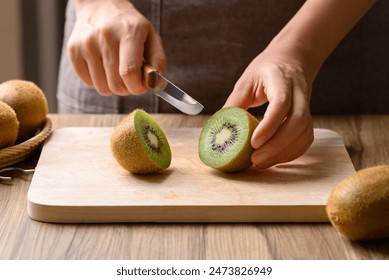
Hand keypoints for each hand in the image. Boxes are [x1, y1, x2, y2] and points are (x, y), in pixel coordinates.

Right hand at [67, 0, 165, 95]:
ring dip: (113, 87)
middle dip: (127, 89)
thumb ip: (158, 61)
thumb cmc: (130, 26)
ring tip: (116, 72)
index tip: (141, 86)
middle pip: (116, 84)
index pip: (129, 72)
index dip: (138, 87)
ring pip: (102, 87)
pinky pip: (89, 83)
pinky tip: (103, 67)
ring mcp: (86, 43)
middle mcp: (105, 36)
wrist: (100, 6)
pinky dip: (98, 82)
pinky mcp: (73, 50)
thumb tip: (156, 84)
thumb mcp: (151, 36)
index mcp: (129, 31)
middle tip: (130, 79)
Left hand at [224, 48, 313, 168]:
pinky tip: (276, 159)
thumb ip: (235, 104)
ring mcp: (307, 104)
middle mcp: (299, 91)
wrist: (291, 60)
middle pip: (297, 121)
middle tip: (255, 159)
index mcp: (280, 78)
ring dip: (284, 152)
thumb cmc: (265, 70)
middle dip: (276, 145)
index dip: (269, 125)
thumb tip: (220, 130)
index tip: (254, 143)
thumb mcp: (246, 81)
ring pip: (304, 132)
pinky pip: (306, 138)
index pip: (281, 102)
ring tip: (262, 163)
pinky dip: (292, 152)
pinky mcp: (308, 117)